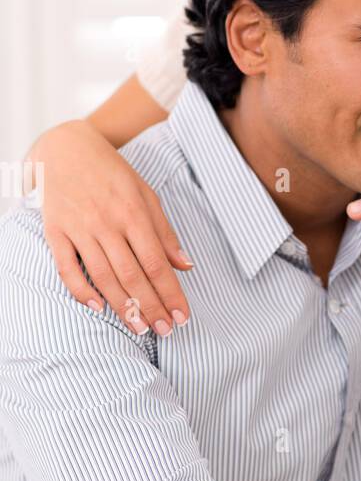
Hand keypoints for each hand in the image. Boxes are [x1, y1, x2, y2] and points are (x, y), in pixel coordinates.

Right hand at [27, 119, 192, 335]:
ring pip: (103, 276)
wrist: (66, 148)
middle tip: (165, 331)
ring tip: (140, 329)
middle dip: (151, 307)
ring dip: (123, 306)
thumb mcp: (146, 195)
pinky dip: (81, 290)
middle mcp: (107, 222)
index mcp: (134, 213)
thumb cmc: (113, 174)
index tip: (182, 317)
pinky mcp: (55, 231)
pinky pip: (66, 267)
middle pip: (132, 275)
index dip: (171, 293)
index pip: (156, 263)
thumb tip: (186, 265)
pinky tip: (98, 308)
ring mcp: (79, 227)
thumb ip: (165, 232)